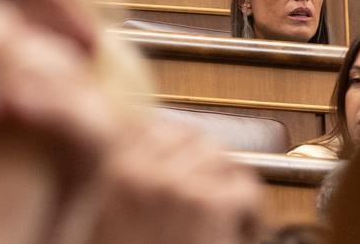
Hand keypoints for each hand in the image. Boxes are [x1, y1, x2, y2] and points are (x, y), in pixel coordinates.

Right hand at [90, 116, 261, 243]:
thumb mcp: (110, 214)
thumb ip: (127, 179)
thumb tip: (155, 150)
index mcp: (115, 170)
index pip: (158, 128)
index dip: (179, 148)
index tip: (186, 169)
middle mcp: (145, 170)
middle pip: (196, 140)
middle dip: (209, 168)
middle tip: (209, 199)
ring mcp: (179, 185)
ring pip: (225, 162)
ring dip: (229, 190)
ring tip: (221, 222)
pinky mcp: (211, 205)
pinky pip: (246, 189)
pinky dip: (249, 216)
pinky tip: (232, 235)